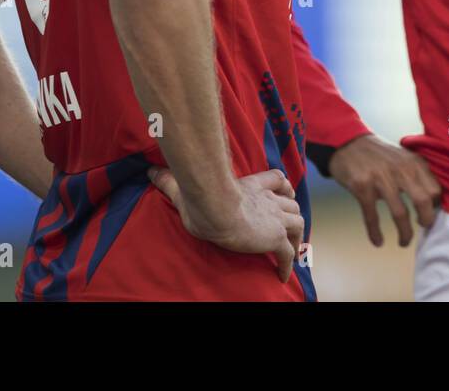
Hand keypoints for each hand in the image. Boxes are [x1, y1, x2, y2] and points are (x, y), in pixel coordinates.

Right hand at [149, 166, 303, 281]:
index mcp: (251, 187)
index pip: (277, 180)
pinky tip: (282, 275)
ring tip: (292, 251)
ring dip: (296, 237)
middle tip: (289, 227)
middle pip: (292, 203)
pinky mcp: (274, 238)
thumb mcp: (185, 189)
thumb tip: (151, 171)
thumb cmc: (200, 199)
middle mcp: (268, 201)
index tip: (286, 193)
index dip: (284, 186)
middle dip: (292, 213)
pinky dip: (287, 264)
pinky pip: (287, 253)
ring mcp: (274, 219)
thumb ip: (170, 181)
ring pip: (297, 224)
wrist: (215, 208)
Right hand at [329, 134, 442, 246]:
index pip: (435, 190)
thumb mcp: (403, 158)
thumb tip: (431, 203)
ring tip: (404, 242)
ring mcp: (381, 179)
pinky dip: (375, 233)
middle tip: (423, 229)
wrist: (347, 143)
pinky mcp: (362, 187)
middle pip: (423, 201)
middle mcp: (400, 170)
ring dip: (405, 233)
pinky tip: (378, 242)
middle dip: (426, 221)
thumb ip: (417, 175)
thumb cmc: (379, 156)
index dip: (435, 206)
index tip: (430, 214)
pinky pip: (372, 216)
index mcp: (414, 163)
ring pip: (400, 213)